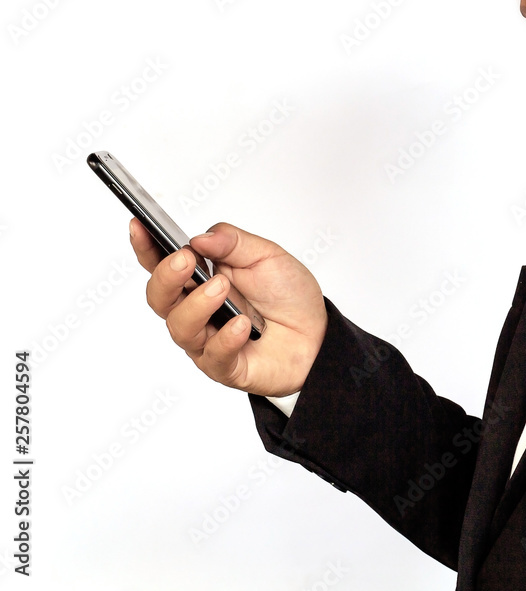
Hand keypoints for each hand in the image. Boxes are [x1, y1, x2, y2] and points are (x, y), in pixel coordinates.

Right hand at [129, 219, 327, 396]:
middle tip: (186, 261)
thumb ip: (233, 243)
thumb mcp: (267, 257)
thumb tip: (199, 238)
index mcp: (201, 279)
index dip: (146, 247)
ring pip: (180, 327)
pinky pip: (213, 356)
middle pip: (160, 297)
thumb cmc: (289, 296)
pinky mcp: (225, 366)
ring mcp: (208, 340)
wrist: (320, 334)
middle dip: (167, 277)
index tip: (139, 226)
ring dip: (198, 305)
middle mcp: (197, 310)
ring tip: (223, 289)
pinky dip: (226, 339)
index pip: (162, 264)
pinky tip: (242, 325)